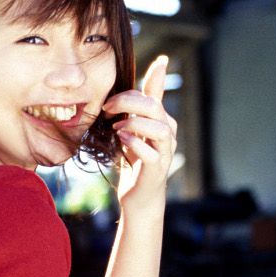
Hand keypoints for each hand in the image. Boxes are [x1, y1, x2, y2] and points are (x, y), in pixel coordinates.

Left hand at [104, 55, 177, 208]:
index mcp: (161, 119)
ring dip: (135, 124)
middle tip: (108, 109)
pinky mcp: (158, 169)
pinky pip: (152, 153)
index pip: (154, 93)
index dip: (145, 84)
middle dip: (129, 103)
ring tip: (117, 127)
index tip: (134, 81)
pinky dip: (136, 144)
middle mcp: (167, 132)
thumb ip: (131, 108)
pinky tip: (123, 141)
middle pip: (154, 107)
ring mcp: (165, 151)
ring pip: (160, 129)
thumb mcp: (131, 129)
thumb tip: (120, 89)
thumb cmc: (135, 159)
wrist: (139, 195)